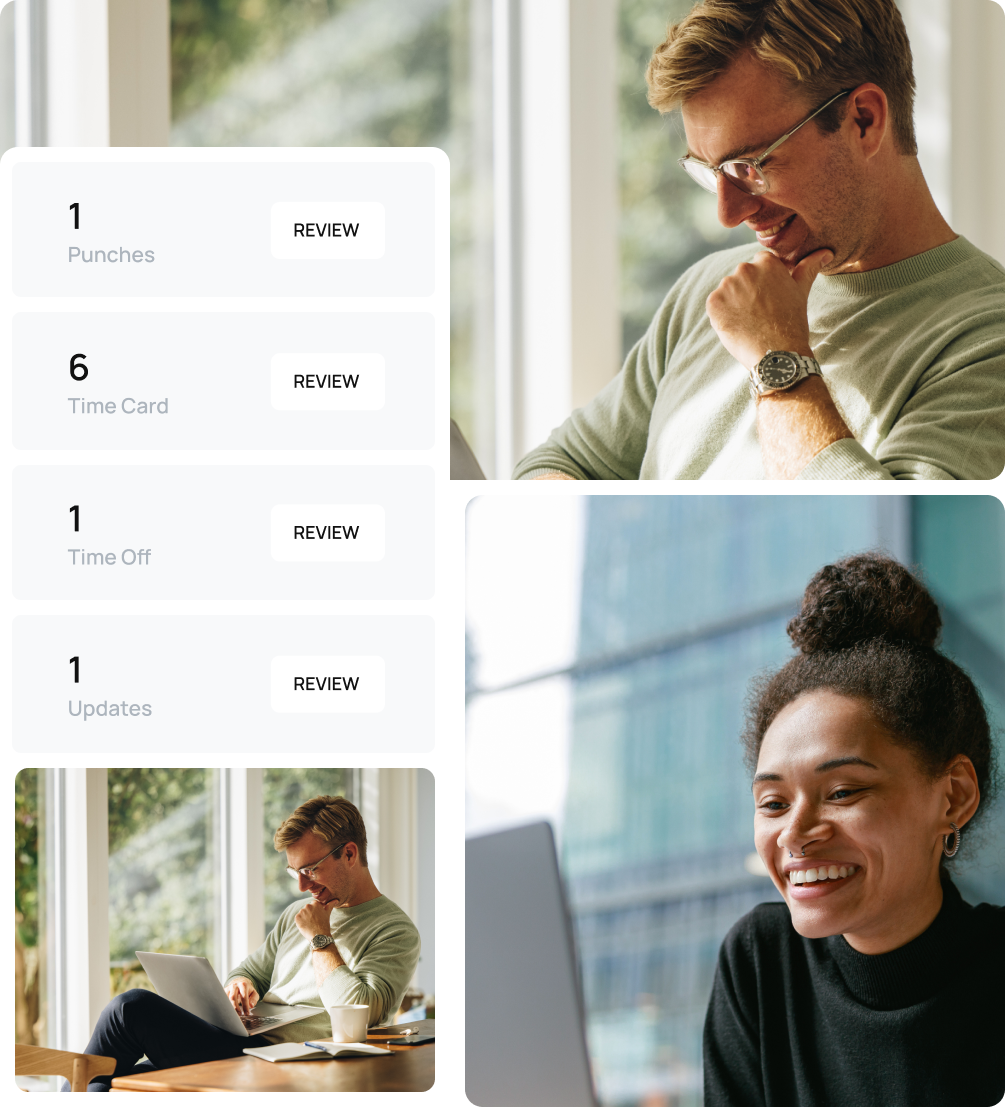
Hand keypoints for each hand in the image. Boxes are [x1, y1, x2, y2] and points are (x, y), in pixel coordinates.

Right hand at [226, 977, 259, 1016]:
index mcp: (243, 985)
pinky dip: (225, 1006)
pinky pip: (223, 1000)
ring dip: (230, 1008)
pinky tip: (229, 1011)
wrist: (239, 984)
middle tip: (239, 1014)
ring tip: (234, 1014)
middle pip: (233, 997)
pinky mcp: (223, 992)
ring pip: (226, 999)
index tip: (246, 1014)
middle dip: (236, 1008)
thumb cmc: (247, 990)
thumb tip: (251, 1005)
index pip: (244, 996)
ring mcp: (228, 988)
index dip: (245, 1006)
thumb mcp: (254, 993)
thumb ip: (254, 999)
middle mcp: (234, 985)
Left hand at [294, 898, 333, 941]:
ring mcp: (302, 912)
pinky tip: (305, 925)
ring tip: (309, 924)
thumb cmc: (324, 924)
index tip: (317, 916)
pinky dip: (300, 921)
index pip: (313, 904)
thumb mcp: (328, 913)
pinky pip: (297, 918)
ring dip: (304, 917)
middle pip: (307, 908)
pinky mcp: (297, 918)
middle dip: (309, 913)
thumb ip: (330, 905)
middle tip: (314, 921)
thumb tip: (336, 900)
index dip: (315, 911)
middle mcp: (308, 906)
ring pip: (302, 913)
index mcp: (315, 903)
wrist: (319, 935)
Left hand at [705, 248, 832, 371]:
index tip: (770, 299)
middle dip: (749, 292)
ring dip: (734, 303)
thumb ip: (809, 267)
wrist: (776, 353)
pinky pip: (716, 305)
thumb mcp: (801, 291)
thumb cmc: (791, 323)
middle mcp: (745, 268)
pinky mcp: (713, 303)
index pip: (760, 264)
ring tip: (750, 321)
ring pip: (728, 291)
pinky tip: (738, 325)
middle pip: (743, 277)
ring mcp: (727, 285)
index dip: (764, 283)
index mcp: (767, 262)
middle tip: (761, 313)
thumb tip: (825, 252)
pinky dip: (723, 315)